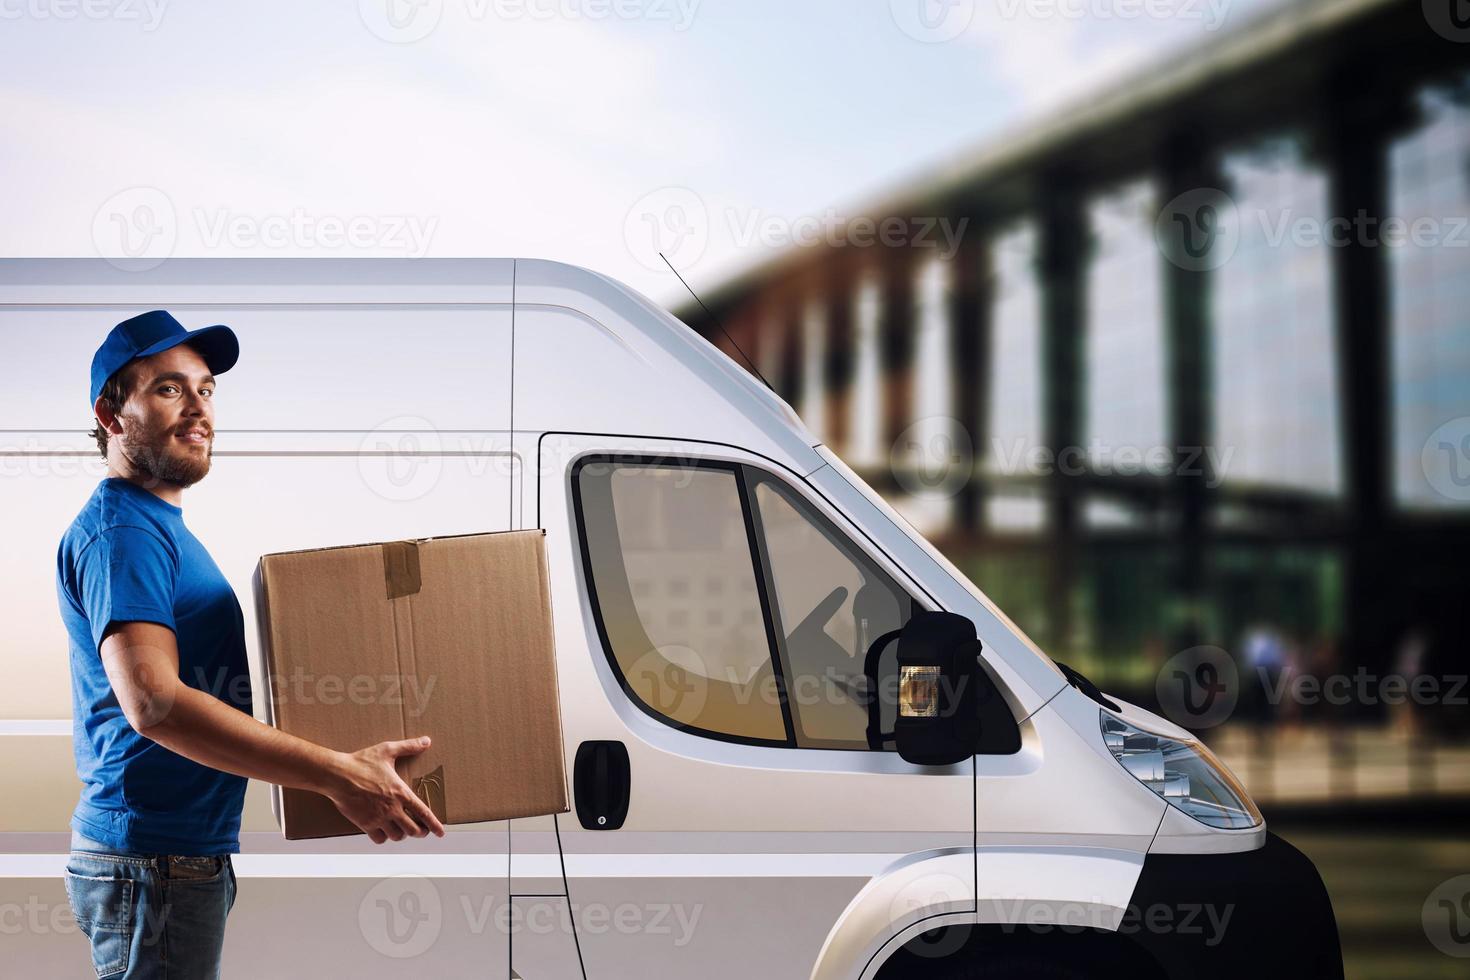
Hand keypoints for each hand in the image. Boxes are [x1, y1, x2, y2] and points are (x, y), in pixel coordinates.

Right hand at [325, 736, 447, 843]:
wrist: (337, 775)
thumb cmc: (361, 762)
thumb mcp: (387, 750)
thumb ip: (409, 746)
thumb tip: (426, 741)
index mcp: (401, 792)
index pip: (423, 812)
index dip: (434, 825)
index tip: (440, 833)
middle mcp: (392, 808)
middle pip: (413, 830)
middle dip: (419, 832)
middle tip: (420, 830)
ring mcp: (378, 818)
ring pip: (397, 836)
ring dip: (401, 834)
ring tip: (402, 829)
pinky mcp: (365, 824)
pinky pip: (379, 839)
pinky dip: (384, 838)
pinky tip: (384, 831)